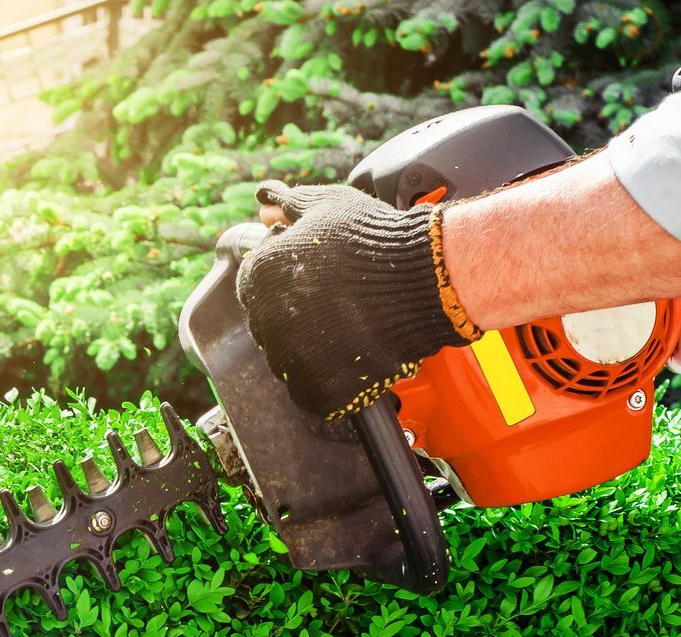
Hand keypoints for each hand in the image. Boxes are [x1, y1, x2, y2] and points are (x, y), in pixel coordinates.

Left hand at [233, 181, 481, 418]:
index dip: (287, 283)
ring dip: (312, 348)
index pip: (256, 288)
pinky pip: (310, 391)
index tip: (317, 281)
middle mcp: (266, 321)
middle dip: (298, 315)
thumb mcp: (329, 206)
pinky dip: (329, 379)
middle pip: (270, 325)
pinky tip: (352, 355)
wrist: (425, 279)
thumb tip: (264, 200)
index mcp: (260, 276)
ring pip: (289, 360)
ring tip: (350, 327)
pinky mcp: (318, 389)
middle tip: (338, 304)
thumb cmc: (376, 238)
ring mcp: (291, 360)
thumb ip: (288, 205)